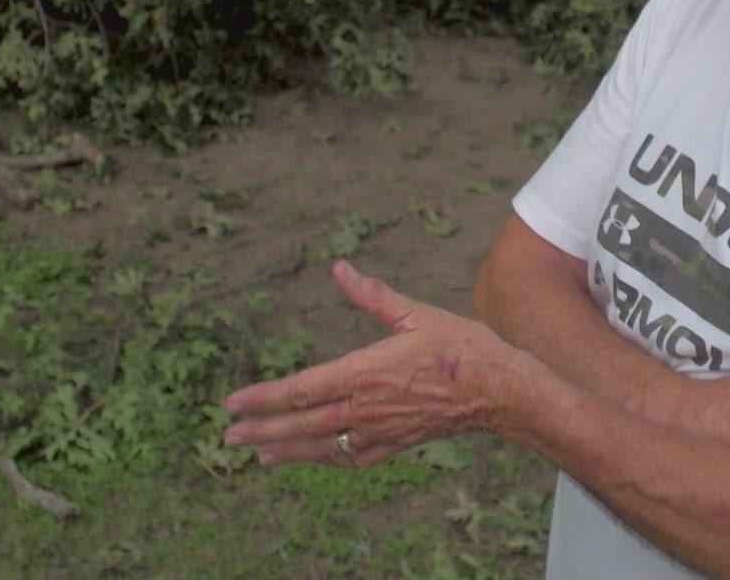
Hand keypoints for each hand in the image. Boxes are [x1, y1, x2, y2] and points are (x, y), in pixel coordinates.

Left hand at [221, 261, 537, 466]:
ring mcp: (381, 430)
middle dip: (263, 431)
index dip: (264, 398)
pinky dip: (327, 459)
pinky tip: (313, 458)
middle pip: (303, 424)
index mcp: (365, 372)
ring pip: (323, 446)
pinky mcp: (397, 443)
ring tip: (257, 455)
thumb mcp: (415, 314)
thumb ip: (372, 295)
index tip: (234, 402)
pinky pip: (353, 457)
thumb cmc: (461, 348)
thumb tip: (340, 269)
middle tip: (229, 436)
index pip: (302, 390)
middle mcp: (366, 407)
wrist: (500, 390)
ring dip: (286, 450)